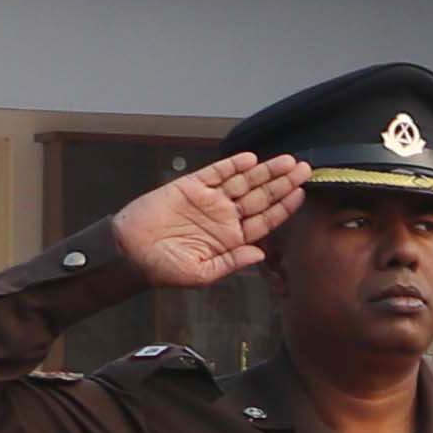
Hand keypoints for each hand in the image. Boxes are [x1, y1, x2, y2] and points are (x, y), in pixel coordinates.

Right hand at [106, 152, 304, 290]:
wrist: (128, 252)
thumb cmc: (163, 268)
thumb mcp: (201, 273)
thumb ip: (231, 262)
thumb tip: (259, 254)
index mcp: (232, 238)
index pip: (265, 220)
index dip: (284, 206)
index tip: (301, 193)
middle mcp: (225, 216)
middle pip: (260, 196)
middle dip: (282, 183)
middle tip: (304, 169)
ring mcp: (209, 200)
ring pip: (243, 182)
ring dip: (265, 171)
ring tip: (287, 161)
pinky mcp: (189, 186)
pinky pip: (215, 173)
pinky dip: (231, 165)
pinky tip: (249, 159)